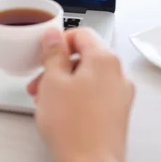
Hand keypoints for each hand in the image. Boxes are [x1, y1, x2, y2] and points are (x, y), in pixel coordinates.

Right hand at [27, 28, 134, 161]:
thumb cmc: (74, 128)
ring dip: (64, 82)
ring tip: (45, 99)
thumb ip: (53, 53)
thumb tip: (53, 35)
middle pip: (84, 56)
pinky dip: (76, 96)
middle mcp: (118, 75)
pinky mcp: (117, 113)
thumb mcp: (53, 81)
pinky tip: (60, 111)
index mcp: (105, 60)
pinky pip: (94, 94)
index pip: (82, 33)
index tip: (45, 53)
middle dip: (58, 66)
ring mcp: (120, 95)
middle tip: (40, 80)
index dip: (59, 41)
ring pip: (88, 76)